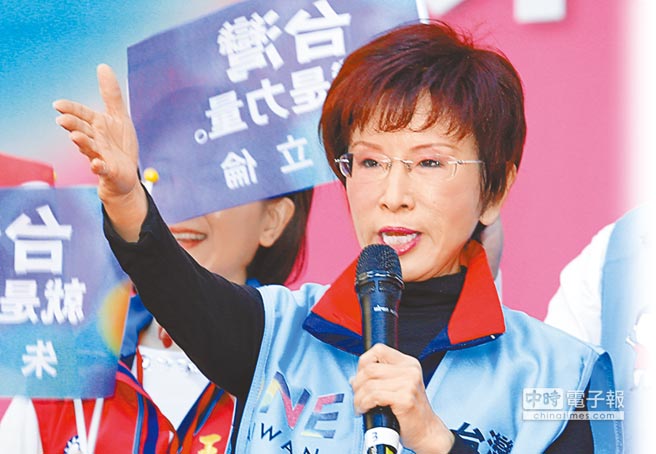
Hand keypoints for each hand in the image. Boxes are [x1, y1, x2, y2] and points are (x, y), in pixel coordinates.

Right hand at [53, 64, 145, 240]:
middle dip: (73, 125)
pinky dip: (99, 167)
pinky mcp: (109, 170)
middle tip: (62, 120)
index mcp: (97, 125)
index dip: (72, 109)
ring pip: (90, 148)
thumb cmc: (119, 145)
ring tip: (76, 137)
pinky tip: (97, 164)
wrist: (126, 174)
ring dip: (83, 143)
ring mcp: (101, 155)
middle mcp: (96, 140)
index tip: (58, 104)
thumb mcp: (119, 116)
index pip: (82, 114)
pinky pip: (102, 169)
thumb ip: (111, 94)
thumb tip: (102, 66)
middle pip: (82, 130)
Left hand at [351, 344, 453, 452]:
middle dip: (357, 384)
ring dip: (358, 397)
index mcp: (408, 363)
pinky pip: (374, 396)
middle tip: (357, 396)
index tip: (360, 376)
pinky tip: (365, 409)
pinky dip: (364, 403)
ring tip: (360, 405)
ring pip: (369, 384)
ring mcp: (409, 383)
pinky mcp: (405, 398)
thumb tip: (354, 378)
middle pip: (370, 368)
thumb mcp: (397, 387)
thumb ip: (379, 378)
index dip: (363, 362)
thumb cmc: (410, 412)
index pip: (379, 350)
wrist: (426, 431)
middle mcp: (410, 370)